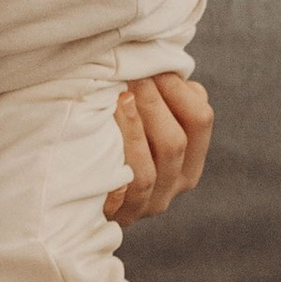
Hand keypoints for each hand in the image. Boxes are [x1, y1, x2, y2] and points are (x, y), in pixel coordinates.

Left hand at [105, 71, 212, 223]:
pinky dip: (127, 148)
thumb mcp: (145, 121)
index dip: (179, 90)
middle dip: (155, 102)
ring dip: (141, 121)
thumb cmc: (114, 142)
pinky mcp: (128, 214)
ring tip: (122, 95)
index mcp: (191, 156)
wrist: (79, 193)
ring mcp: (154, 202)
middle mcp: (178, 182)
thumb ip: (163, 99)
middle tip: (132, 78)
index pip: (201, 120)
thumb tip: (167, 67)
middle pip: (178, 141)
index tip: (154, 68)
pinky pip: (133, 183)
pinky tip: (111, 128)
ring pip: (158, 161)